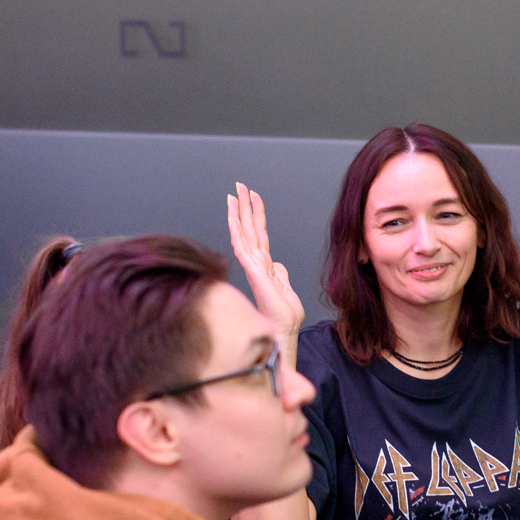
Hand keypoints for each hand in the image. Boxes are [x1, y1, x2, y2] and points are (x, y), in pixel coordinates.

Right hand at [226, 184, 304, 342]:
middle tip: (239, 185)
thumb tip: (278, 264)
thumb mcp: (287, 289)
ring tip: (234, 193)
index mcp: (265, 267)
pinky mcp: (254, 274)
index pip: (259, 235)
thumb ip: (280, 274)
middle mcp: (257, 264)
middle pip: (249, 229)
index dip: (256, 215)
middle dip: (244, 206)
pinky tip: (232, 217)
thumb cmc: (283, 318)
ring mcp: (254, 268)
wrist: (283, 333)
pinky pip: (243, 248)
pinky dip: (236, 231)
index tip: (252, 196)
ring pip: (244, 234)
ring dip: (238, 213)